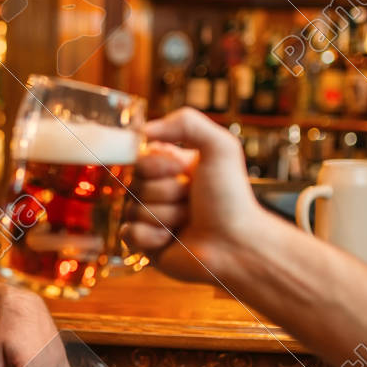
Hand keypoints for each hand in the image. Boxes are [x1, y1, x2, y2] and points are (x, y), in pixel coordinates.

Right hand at [123, 107, 270, 283]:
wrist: (236, 245)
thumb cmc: (231, 198)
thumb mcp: (220, 147)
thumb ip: (186, 122)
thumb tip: (143, 130)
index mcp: (171, 166)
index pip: (139, 157)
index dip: (155, 165)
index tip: (179, 170)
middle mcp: (159, 189)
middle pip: (134, 184)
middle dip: (165, 193)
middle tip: (190, 200)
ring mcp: (151, 216)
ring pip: (132, 210)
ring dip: (165, 216)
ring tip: (188, 221)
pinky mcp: (145, 243)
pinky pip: (129, 234)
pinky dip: (152, 237)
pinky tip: (172, 238)